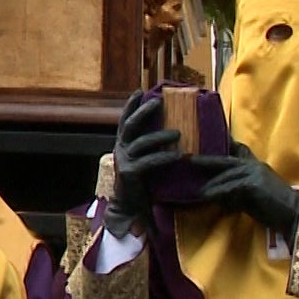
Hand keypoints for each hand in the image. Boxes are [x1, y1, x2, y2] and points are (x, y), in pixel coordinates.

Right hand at [102, 94, 183, 237]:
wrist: (127, 207)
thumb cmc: (139, 183)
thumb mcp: (141, 162)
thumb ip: (148, 149)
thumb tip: (168, 135)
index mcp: (122, 144)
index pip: (125, 120)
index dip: (131, 105)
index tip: (140, 91)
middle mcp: (120, 149)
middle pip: (131, 125)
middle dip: (143, 111)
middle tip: (159, 101)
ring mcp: (124, 160)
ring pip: (142, 142)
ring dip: (160, 135)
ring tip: (178, 133)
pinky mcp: (131, 173)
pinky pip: (149, 161)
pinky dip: (164, 157)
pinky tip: (178, 156)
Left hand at [196, 143, 298, 235]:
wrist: (295, 215)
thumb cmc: (274, 208)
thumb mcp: (253, 195)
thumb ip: (237, 190)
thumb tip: (216, 195)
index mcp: (255, 165)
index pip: (237, 149)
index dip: (222, 143)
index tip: (205, 142)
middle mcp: (254, 165)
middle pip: (224, 159)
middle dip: (205, 159)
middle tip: (187, 159)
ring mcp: (254, 172)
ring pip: (225, 175)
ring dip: (209, 183)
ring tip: (195, 188)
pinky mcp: (253, 184)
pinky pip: (230, 187)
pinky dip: (217, 192)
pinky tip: (206, 197)